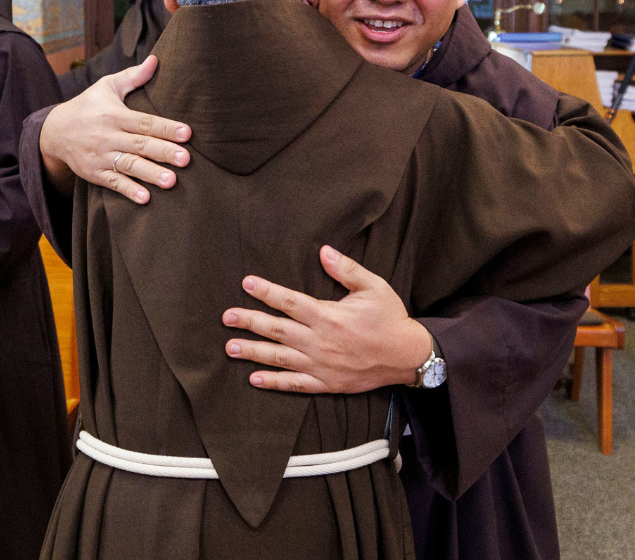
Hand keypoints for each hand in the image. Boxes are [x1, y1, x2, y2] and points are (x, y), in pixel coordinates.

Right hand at [39, 55, 191, 203]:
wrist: (54, 131)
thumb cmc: (88, 106)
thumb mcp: (107, 87)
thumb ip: (133, 77)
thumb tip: (156, 60)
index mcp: (113, 114)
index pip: (144, 121)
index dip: (166, 127)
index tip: (187, 133)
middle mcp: (107, 136)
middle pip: (140, 145)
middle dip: (163, 152)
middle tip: (186, 159)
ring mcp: (100, 157)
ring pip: (128, 166)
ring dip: (150, 174)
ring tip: (171, 181)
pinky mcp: (94, 173)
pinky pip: (113, 183)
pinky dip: (128, 191)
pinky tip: (145, 198)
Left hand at [223, 245, 432, 393]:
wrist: (409, 356)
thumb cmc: (391, 318)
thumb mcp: (374, 287)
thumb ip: (347, 270)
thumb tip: (324, 251)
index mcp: (329, 316)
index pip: (290, 301)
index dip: (266, 291)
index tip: (246, 283)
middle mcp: (320, 341)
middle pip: (277, 329)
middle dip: (249, 321)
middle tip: (226, 317)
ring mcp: (321, 365)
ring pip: (280, 358)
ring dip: (253, 352)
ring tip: (229, 347)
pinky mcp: (327, 383)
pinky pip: (295, 384)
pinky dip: (274, 383)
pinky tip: (254, 379)